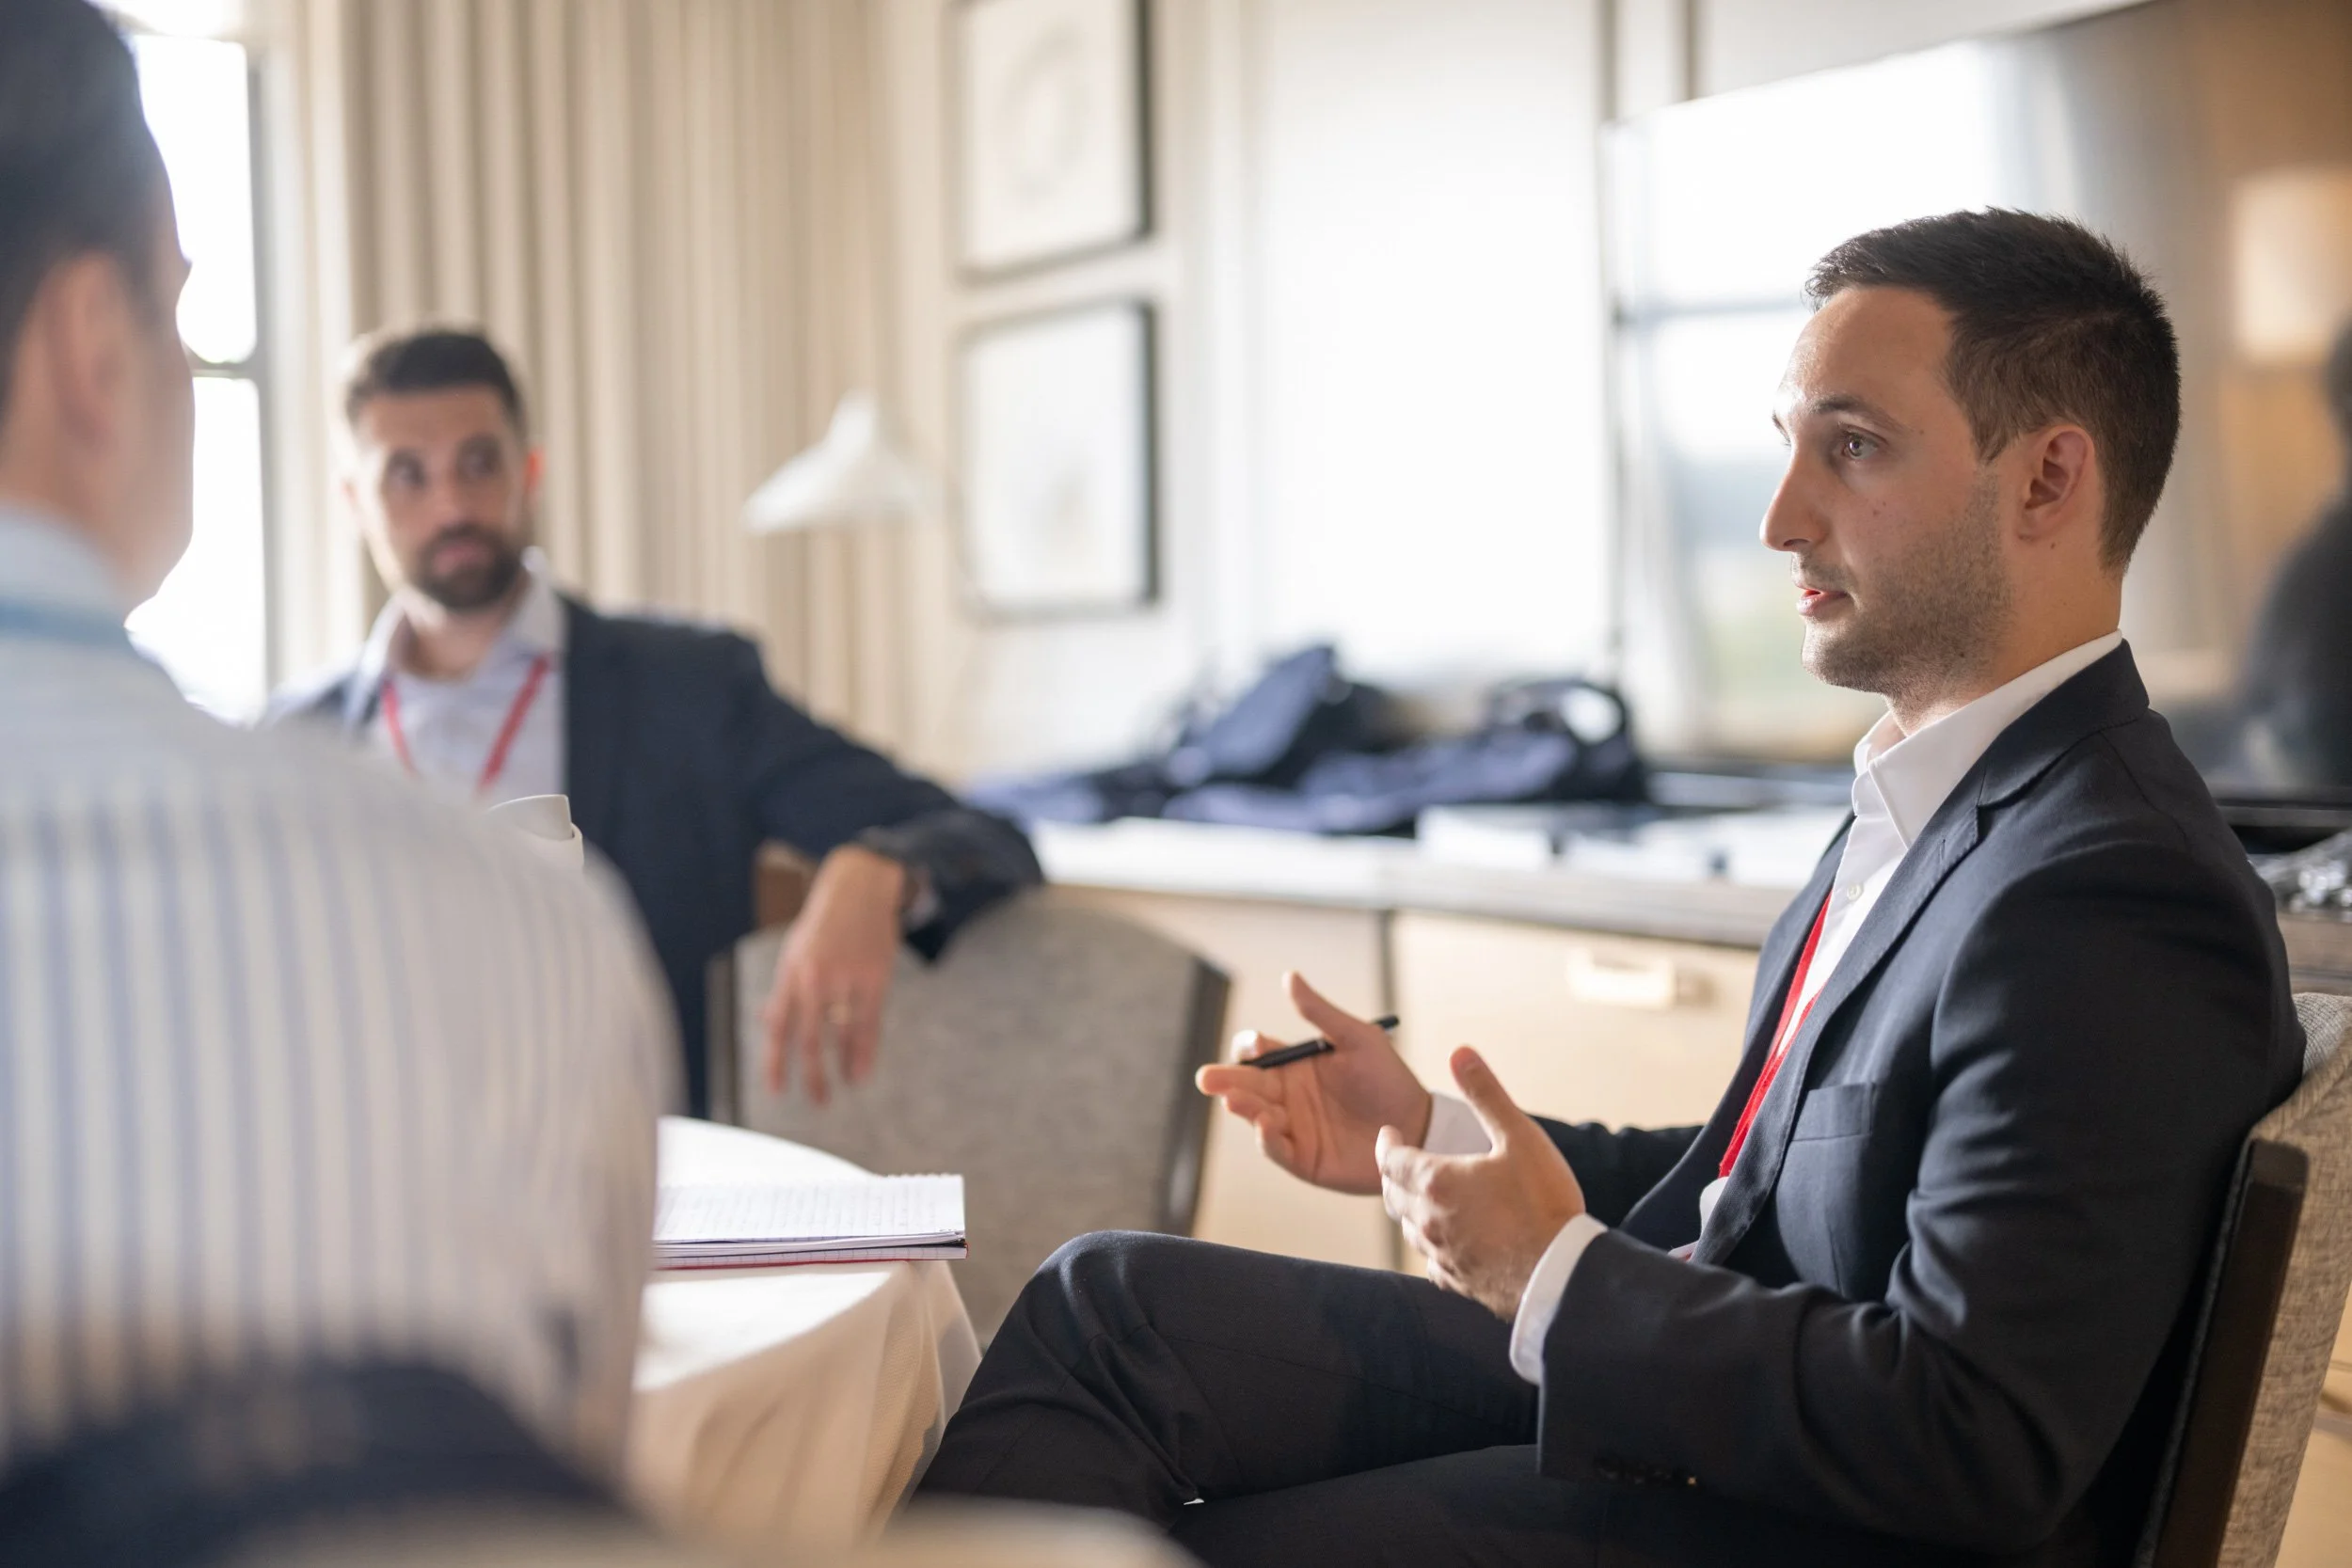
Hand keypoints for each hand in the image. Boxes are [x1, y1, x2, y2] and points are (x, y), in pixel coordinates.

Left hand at [761, 845, 907, 1103]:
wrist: (858, 888)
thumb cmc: (823, 925)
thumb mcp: (794, 953)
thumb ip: (785, 990)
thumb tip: (768, 1023)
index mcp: (790, 973)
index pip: (777, 1027)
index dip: (774, 1062)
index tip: (776, 1090)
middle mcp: (814, 978)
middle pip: (809, 1038)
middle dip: (811, 1074)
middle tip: (817, 1100)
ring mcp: (846, 978)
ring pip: (842, 1035)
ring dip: (842, 1067)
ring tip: (844, 1086)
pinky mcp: (875, 978)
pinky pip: (869, 1023)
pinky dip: (865, 1051)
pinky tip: (862, 1071)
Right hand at [1193, 972, 1430, 1194]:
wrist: (1418, 1126)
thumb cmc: (1388, 1079)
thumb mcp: (1357, 1039)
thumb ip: (1321, 1013)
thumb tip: (1289, 976)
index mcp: (1297, 1065)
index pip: (1259, 1055)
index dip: (1250, 1049)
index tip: (1254, 1047)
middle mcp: (1288, 1096)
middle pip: (1247, 1085)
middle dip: (1226, 1081)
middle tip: (1207, 1078)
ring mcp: (1293, 1127)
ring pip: (1256, 1115)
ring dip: (1243, 1107)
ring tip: (1235, 1100)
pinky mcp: (1303, 1158)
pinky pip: (1277, 1149)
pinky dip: (1266, 1139)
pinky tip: (1265, 1125)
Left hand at [1376, 1046, 1585, 1319]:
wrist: (1562, 1273)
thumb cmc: (1544, 1203)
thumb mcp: (1520, 1137)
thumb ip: (1486, 1094)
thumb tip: (1459, 1053)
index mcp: (1437, 1182)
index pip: (1391, 1160)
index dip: (1386, 1144)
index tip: (1389, 1134)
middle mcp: (1430, 1220)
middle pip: (1393, 1196)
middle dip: (1394, 1176)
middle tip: (1401, 1163)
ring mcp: (1443, 1254)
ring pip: (1410, 1230)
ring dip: (1410, 1210)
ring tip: (1422, 1197)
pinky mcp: (1460, 1282)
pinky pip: (1432, 1262)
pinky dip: (1432, 1245)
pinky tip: (1447, 1242)